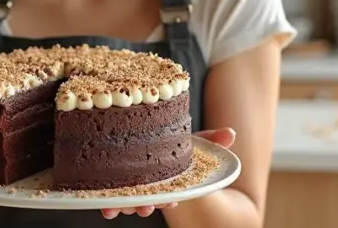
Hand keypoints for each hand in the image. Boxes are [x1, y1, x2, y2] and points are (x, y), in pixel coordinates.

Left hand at [100, 127, 235, 219]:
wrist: (141, 129)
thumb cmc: (170, 139)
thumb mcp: (189, 138)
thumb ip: (210, 138)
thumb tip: (231, 134)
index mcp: (168, 180)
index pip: (172, 194)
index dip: (171, 198)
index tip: (173, 199)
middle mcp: (149, 187)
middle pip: (149, 201)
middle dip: (147, 206)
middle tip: (147, 207)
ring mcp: (129, 187)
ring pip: (128, 202)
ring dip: (127, 207)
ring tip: (123, 207)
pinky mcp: (110, 184)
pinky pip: (107, 198)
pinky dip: (106, 203)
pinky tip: (105, 207)